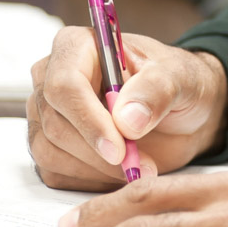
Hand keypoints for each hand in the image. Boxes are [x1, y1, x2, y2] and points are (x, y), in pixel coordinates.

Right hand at [27, 26, 227, 188]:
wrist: (181, 111)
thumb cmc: (177, 82)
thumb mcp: (180, 77)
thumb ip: (157, 90)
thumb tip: (126, 119)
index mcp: (79, 46)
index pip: (64, 84)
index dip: (88, 120)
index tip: (119, 148)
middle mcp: (52, 77)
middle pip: (56, 124)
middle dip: (99, 152)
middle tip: (142, 165)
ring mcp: (46, 114)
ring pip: (51, 153)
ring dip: (99, 169)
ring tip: (141, 166)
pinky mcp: (50, 146)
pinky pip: (56, 174)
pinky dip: (92, 180)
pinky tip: (123, 171)